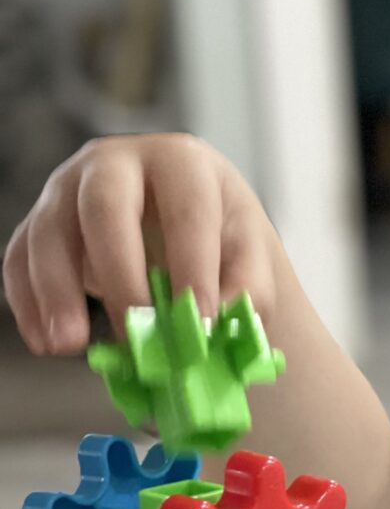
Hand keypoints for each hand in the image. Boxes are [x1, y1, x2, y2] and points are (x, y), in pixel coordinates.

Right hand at [3, 133, 277, 355]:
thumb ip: (247, 287)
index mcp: (180, 163)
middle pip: (104, 207)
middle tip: (134, 333)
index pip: (186, 208)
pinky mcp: (39, 221)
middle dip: (119, 274)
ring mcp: (68, 187)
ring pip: (48, 230)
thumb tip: (218, 326)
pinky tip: (46, 343)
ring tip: (69, 345)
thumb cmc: (216, 236)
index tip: (199, 321)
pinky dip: (28, 303)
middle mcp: (115, 163)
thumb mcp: (247, 252)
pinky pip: (20, 257)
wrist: (178, 221)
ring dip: (56, 292)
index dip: (193, 264)